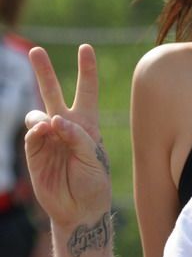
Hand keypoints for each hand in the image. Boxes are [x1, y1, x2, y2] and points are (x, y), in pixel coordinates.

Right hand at [24, 44, 110, 227]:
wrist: (80, 207)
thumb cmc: (94, 181)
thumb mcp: (94, 156)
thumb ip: (77, 136)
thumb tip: (53, 120)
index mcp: (87, 123)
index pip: (87, 91)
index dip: (87, 70)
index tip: (85, 48)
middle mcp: (66, 125)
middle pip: (54, 92)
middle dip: (44, 72)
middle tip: (35, 50)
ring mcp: (48, 137)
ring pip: (37, 112)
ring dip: (42, 115)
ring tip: (51, 126)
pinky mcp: (34, 151)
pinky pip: (32, 133)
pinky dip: (37, 131)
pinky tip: (44, 133)